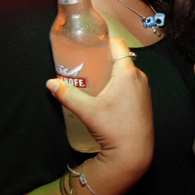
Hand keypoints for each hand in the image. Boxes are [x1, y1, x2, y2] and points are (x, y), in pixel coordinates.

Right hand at [47, 38, 152, 177]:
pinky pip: (130, 83)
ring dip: (111, 71)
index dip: (104, 40)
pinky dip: (118, 82)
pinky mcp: (143, 100)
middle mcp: (139, 77)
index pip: (118, 44)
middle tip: (86, 62)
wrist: (134, 154)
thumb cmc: (114, 130)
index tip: (91, 43)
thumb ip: (68, 95)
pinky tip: (105, 93)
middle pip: (120, 58)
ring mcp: (143, 89)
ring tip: (93, 78)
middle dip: (103, 58)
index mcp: (128, 73)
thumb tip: (51, 83)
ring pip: (125, 71)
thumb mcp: (87, 111)